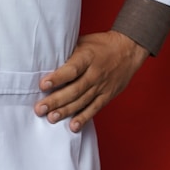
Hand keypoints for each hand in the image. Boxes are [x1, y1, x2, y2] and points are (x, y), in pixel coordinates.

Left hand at [34, 31, 149, 131]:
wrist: (129, 49)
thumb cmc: (101, 44)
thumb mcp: (83, 42)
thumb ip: (68, 53)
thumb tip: (46, 61)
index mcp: (87, 57)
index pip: (71, 69)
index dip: (57, 78)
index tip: (42, 85)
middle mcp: (95, 73)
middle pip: (74, 89)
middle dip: (56, 101)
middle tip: (40, 109)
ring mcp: (102, 86)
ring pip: (82, 101)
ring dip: (66, 111)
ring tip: (51, 118)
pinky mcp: (107, 96)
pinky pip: (94, 108)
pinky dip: (84, 118)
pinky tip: (73, 126)